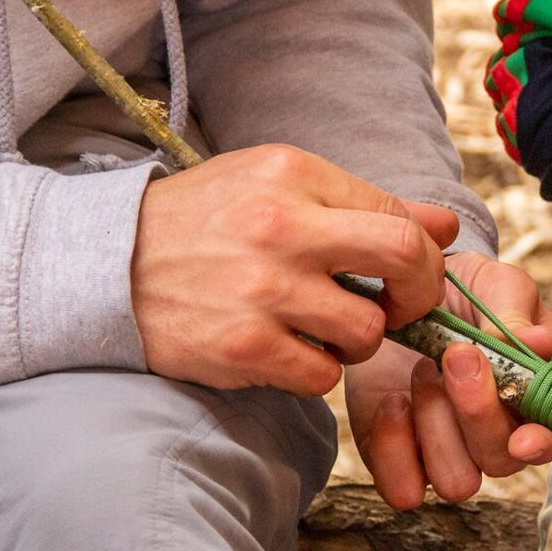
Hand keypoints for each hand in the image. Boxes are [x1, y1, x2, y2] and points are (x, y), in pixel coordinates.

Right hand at [131, 144, 458, 394]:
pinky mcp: (242, 345)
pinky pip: (321, 376)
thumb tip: (445, 225)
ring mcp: (263, 290)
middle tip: (396, 308)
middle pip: (404, 260)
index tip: (407, 277)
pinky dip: (314, 372)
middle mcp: (282, 227)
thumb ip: (364, 204)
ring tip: (321, 330)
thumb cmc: (206, 223)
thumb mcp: (277, 186)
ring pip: (366, 332)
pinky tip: (285, 352)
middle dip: (418, 295)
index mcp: (294, 174)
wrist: (105, 265)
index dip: (422, 256)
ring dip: (356, 342)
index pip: (400, 217)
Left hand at [346, 252, 551, 508]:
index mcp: (541, 399)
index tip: (522, 436)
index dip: (542, 444)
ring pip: (458, 482)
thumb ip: (516, 316)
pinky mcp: (402, 458)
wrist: (403, 291)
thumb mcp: (497, 286)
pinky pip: (404, 488)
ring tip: (423, 371)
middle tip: (457, 353)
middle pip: (502, 461)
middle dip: (478, 412)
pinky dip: (395, 448)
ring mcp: (451, 451)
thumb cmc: (467, 291)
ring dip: (438, 426)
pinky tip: (393, 401)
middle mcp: (501, 436)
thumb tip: (543, 344)